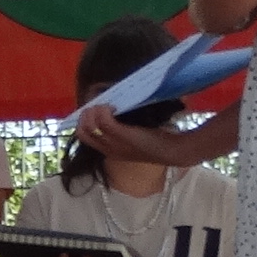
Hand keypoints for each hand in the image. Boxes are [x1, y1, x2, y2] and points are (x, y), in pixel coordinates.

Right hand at [75, 102, 201, 167]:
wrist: (174, 151)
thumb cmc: (156, 143)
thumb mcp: (134, 138)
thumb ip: (122, 129)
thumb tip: (115, 108)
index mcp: (109, 151)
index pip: (83, 136)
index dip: (84, 121)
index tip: (95, 110)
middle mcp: (108, 150)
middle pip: (82, 131)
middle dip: (86, 115)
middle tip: (99, 105)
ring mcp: (114, 144)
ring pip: (90, 125)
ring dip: (94, 110)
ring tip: (107, 105)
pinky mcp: (122, 135)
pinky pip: (103, 120)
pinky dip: (104, 109)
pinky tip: (113, 106)